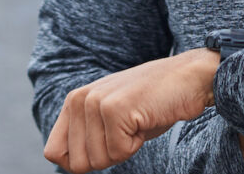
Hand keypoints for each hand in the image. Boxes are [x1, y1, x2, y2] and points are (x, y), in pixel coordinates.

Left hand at [44, 48, 219, 171]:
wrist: (189, 79)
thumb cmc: (153, 104)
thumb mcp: (111, 121)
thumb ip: (87, 137)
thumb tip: (69, 166)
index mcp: (74, 102)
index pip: (54, 152)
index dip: (81, 161)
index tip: (106, 145)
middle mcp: (79, 99)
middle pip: (78, 164)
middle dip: (108, 156)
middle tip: (127, 130)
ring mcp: (95, 102)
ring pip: (99, 160)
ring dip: (124, 148)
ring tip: (137, 121)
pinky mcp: (114, 108)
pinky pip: (118, 152)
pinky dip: (136, 144)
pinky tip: (144, 119)